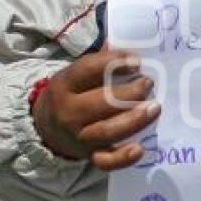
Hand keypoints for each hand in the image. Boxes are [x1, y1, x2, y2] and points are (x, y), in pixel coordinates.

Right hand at [32, 47, 157, 170]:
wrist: (45, 127)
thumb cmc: (72, 93)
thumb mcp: (76, 73)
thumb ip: (101, 59)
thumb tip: (129, 39)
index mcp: (64, 84)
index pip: (88, 70)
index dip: (113, 63)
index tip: (136, 61)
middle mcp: (69, 112)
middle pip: (102, 102)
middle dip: (130, 92)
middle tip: (149, 84)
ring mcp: (78, 136)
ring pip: (107, 131)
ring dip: (134, 119)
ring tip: (154, 107)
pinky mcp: (88, 156)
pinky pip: (105, 161)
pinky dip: (123, 158)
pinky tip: (140, 149)